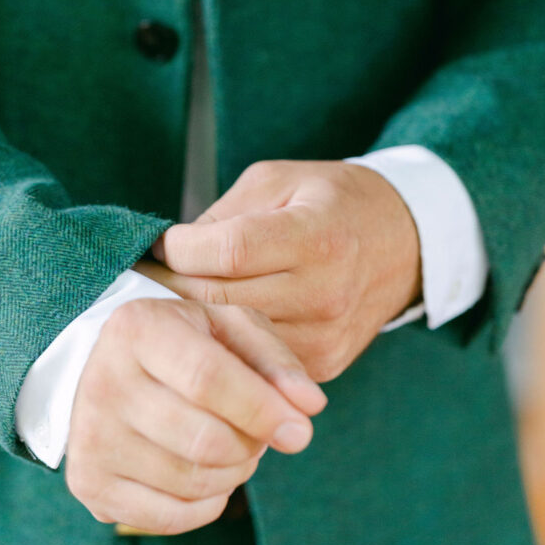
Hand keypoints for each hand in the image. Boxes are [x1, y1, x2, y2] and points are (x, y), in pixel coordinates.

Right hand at [65, 296, 326, 534]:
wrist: (108, 368)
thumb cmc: (186, 344)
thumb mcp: (230, 329)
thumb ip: (276, 361)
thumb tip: (310, 408)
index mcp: (137, 329)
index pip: (208, 379)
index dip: (262, 410)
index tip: (300, 431)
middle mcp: (102, 382)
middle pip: (205, 440)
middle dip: (251, 445)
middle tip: (257, 433)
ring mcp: (90, 437)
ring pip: (193, 482)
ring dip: (234, 473)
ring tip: (231, 446)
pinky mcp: (89, 484)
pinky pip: (172, 517)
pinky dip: (207, 503)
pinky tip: (206, 473)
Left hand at [136, 160, 421, 383]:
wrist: (404, 244)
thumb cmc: (334, 202)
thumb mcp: (280, 181)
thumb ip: (224, 215)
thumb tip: (170, 252)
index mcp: (317, 235)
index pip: (229, 251)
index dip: (181, 248)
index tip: (160, 242)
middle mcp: (325, 291)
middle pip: (220, 300)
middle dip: (171, 287)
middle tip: (140, 277)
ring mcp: (325, 336)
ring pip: (230, 339)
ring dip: (190, 322)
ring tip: (164, 303)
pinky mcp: (323, 364)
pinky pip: (254, 361)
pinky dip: (223, 344)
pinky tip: (205, 327)